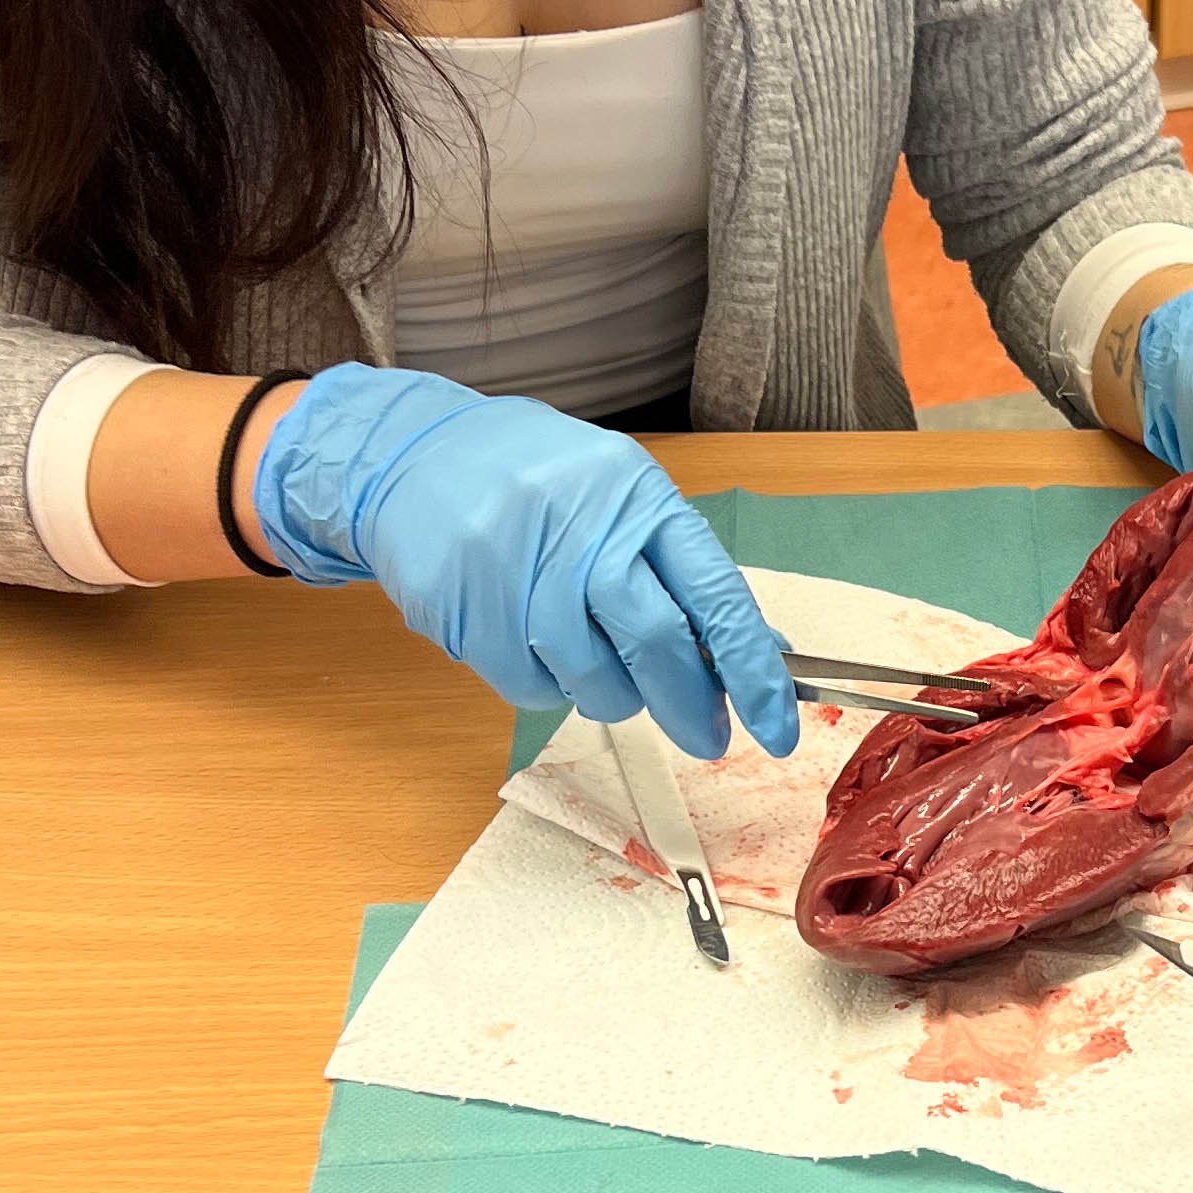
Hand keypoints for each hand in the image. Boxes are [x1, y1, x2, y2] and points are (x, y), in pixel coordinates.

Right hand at [251, 367, 798, 761]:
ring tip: (598, 665)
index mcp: (636, 498)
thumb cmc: (539, 484)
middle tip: (706, 737)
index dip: (752, 671)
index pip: (714, 595)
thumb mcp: (620, 498)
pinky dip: (550, 689)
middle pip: (655, 645)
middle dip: (689, 706)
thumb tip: (759, 653)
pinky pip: (533, 690)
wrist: (413, 455)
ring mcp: (517, 573)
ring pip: (594, 682)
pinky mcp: (466, 612)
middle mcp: (580, 531)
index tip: (779, 726)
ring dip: (613, 697)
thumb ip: (682, 572)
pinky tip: (539, 649)